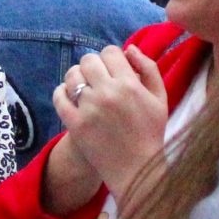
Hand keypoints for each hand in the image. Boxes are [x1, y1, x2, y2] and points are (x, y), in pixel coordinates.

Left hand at [52, 44, 172, 203]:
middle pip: (88, 60)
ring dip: (77, 77)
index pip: (110, 52)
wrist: (136, 169)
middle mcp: (107, 93)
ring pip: (72, 75)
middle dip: (94, 65)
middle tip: (98, 78)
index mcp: (129, 84)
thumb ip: (149, 68)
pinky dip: (62, 92)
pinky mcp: (74, 124)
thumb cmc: (150, 132)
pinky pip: (59, 97)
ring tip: (84, 88)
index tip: (113, 69)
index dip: (112, 57)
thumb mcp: (159, 98)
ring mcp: (88, 108)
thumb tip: (130, 49)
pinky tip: (70, 97)